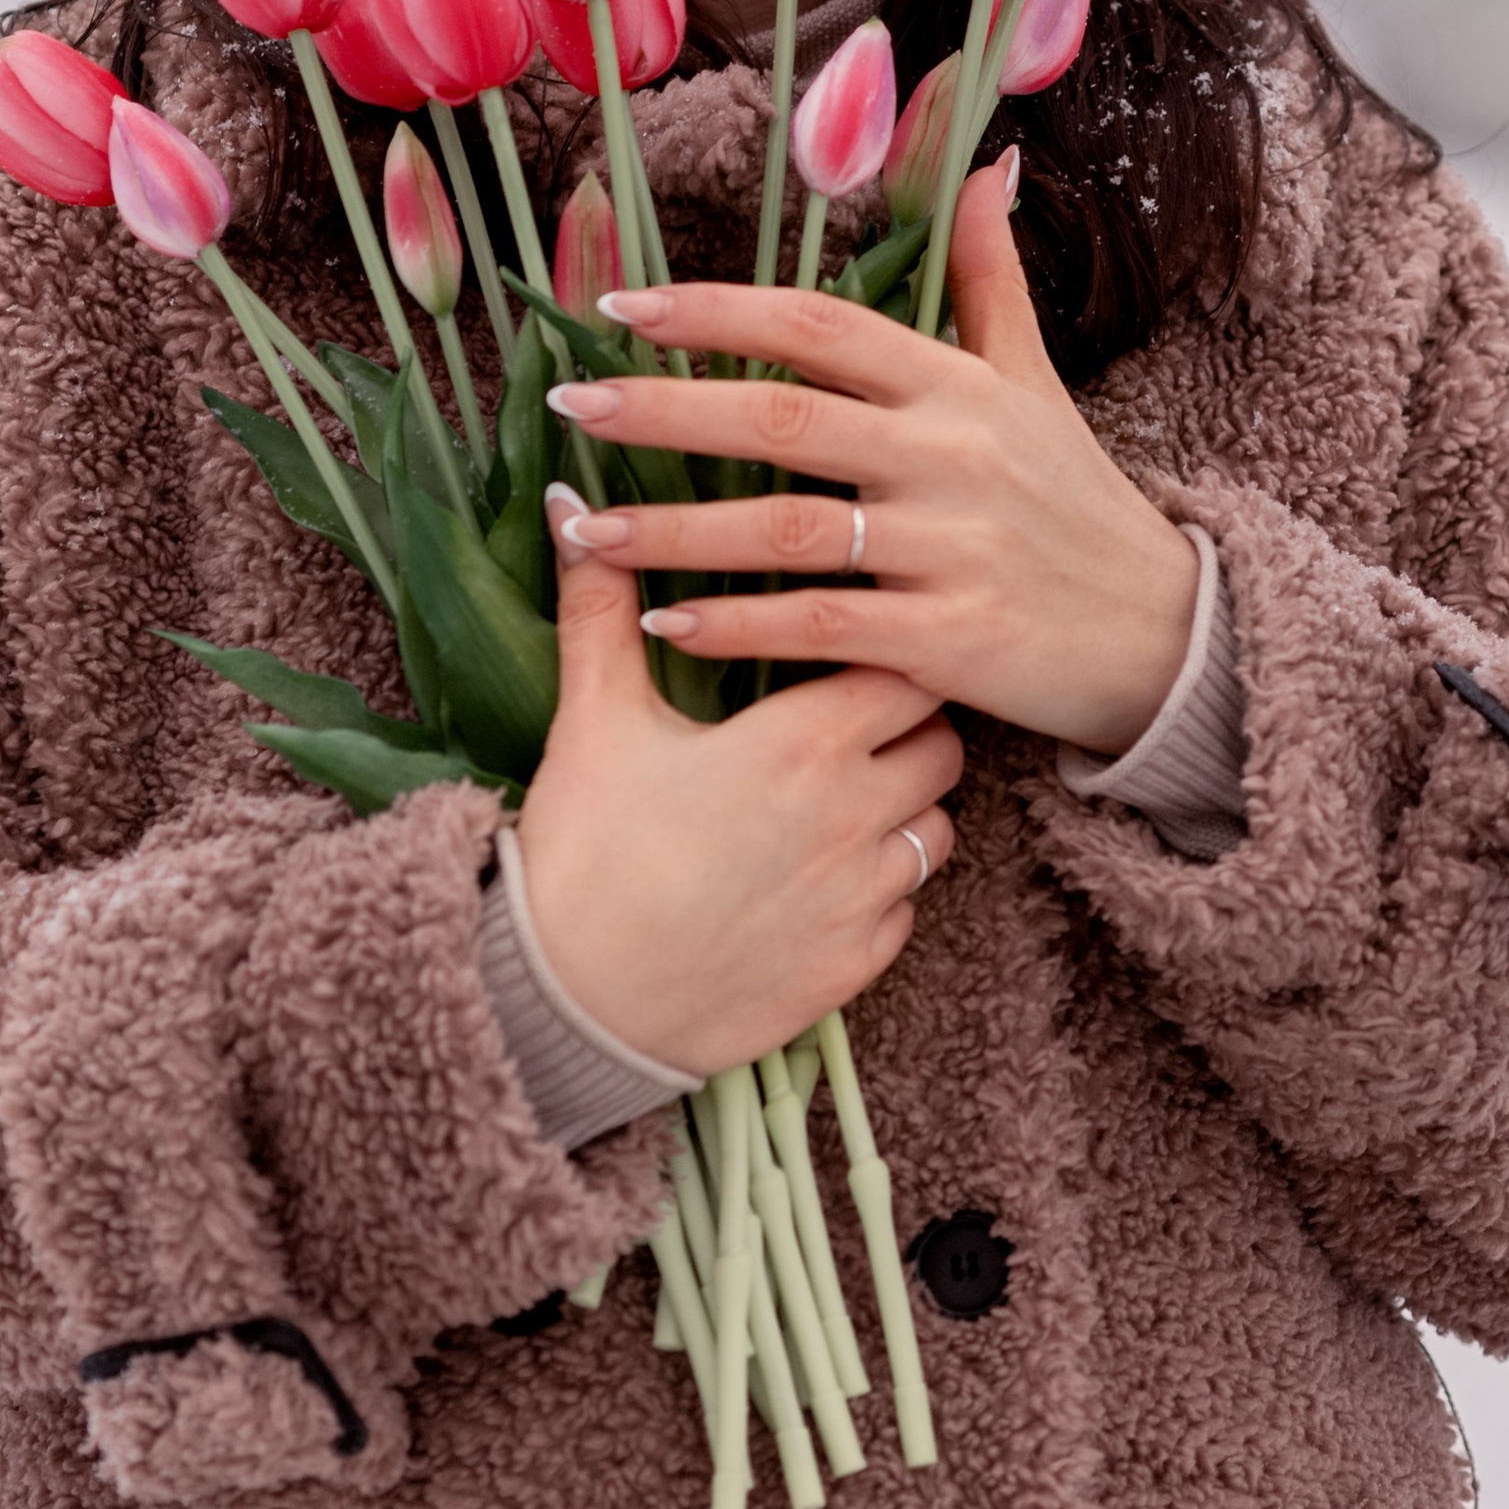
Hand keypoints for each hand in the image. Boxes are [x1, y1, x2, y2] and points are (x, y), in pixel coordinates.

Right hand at [514, 537, 962, 1077]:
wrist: (565, 1003)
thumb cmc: (582, 853)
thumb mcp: (594, 718)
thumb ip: (599, 603)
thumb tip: (571, 505)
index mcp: (805, 742)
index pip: (908, 667)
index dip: (887, 653)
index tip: (850, 651)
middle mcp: (856, 818)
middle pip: (943, 745)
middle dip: (907, 728)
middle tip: (845, 723)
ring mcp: (862, 900)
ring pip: (938, 830)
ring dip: (903, 812)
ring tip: (836, 804)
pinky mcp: (854, 970)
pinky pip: (906, 912)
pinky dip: (878, 891)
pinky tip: (817, 881)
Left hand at [544, 159, 1198, 752]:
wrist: (1167, 633)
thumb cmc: (1078, 500)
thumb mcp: (1038, 381)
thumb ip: (992, 279)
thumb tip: (985, 166)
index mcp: (956, 386)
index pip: (821, 326)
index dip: (719, 311)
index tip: (623, 308)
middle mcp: (948, 457)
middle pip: (784, 419)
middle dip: (665, 410)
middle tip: (567, 403)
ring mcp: (948, 550)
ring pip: (785, 530)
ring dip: (673, 532)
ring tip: (582, 530)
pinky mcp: (949, 642)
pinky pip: (820, 628)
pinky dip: (737, 628)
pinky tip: (662, 624)